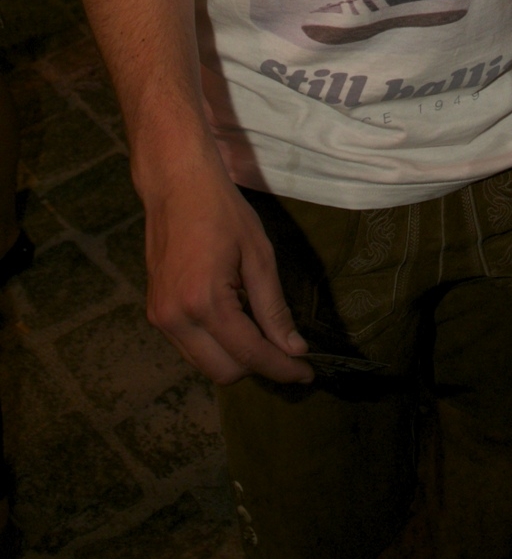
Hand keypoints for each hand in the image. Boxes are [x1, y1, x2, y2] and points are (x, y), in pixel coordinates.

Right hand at [142, 151, 313, 385]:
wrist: (176, 185)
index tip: (307, 373)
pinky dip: (218, 342)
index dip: (281, 368)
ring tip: (262, 326)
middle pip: (224, 372)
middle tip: (288, 350)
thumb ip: (273, 307)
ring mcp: (160, 318)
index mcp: (203, 302)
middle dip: (259, 365)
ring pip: (206, 364)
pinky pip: (191, 346)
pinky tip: (236, 315)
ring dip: (237, 356)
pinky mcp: (155, 312)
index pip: (249, 354)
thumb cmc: (222, 211)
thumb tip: (293, 349)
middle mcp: (175, 318)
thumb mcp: (258, 255)